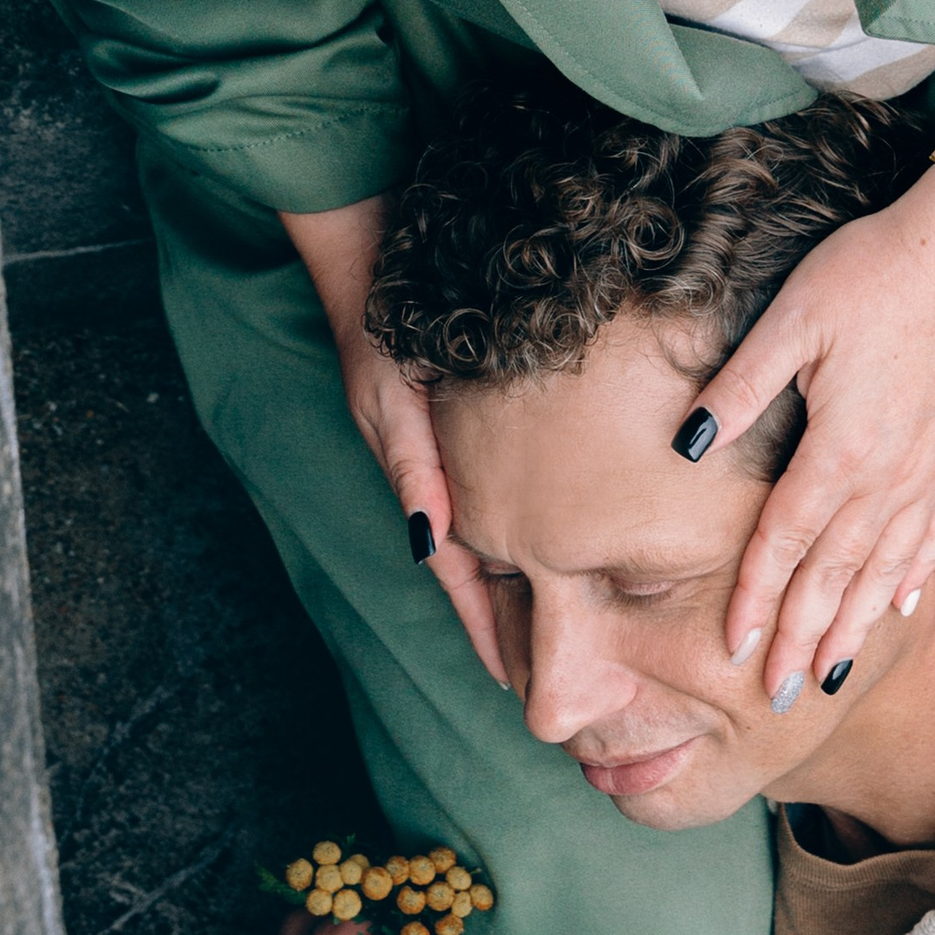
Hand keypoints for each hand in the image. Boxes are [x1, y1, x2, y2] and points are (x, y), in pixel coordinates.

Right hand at [284, 199, 509, 684]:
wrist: (379, 253)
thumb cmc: (386, 319)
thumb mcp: (389, 392)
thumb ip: (409, 462)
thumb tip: (427, 541)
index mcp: (418, 475)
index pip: (454, 573)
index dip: (483, 627)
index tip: (510, 681)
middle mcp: (438, 473)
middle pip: (477, 568)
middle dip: (505, 621)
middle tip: (542, 676)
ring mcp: (454, 454)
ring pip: (492, 539)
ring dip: (517, 586)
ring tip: (555, 632)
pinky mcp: (471, 429)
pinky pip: (501, 498)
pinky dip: (520, 535)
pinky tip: (554, 547)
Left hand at [685, 161, 934, 701]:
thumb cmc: (870, 272)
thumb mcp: (790, 320)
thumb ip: (738, 390)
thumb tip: (683, 446)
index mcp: (839, 448)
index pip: (786, 543)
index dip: (758, 600)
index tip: (736, 651)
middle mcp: (889, 475)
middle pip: (837, 574)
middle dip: (804, 638)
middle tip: (780, 696)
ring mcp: (931, 468)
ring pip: (887, 567)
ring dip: (854, 624)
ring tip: (830, 673)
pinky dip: (913, 576)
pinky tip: (897, 604)